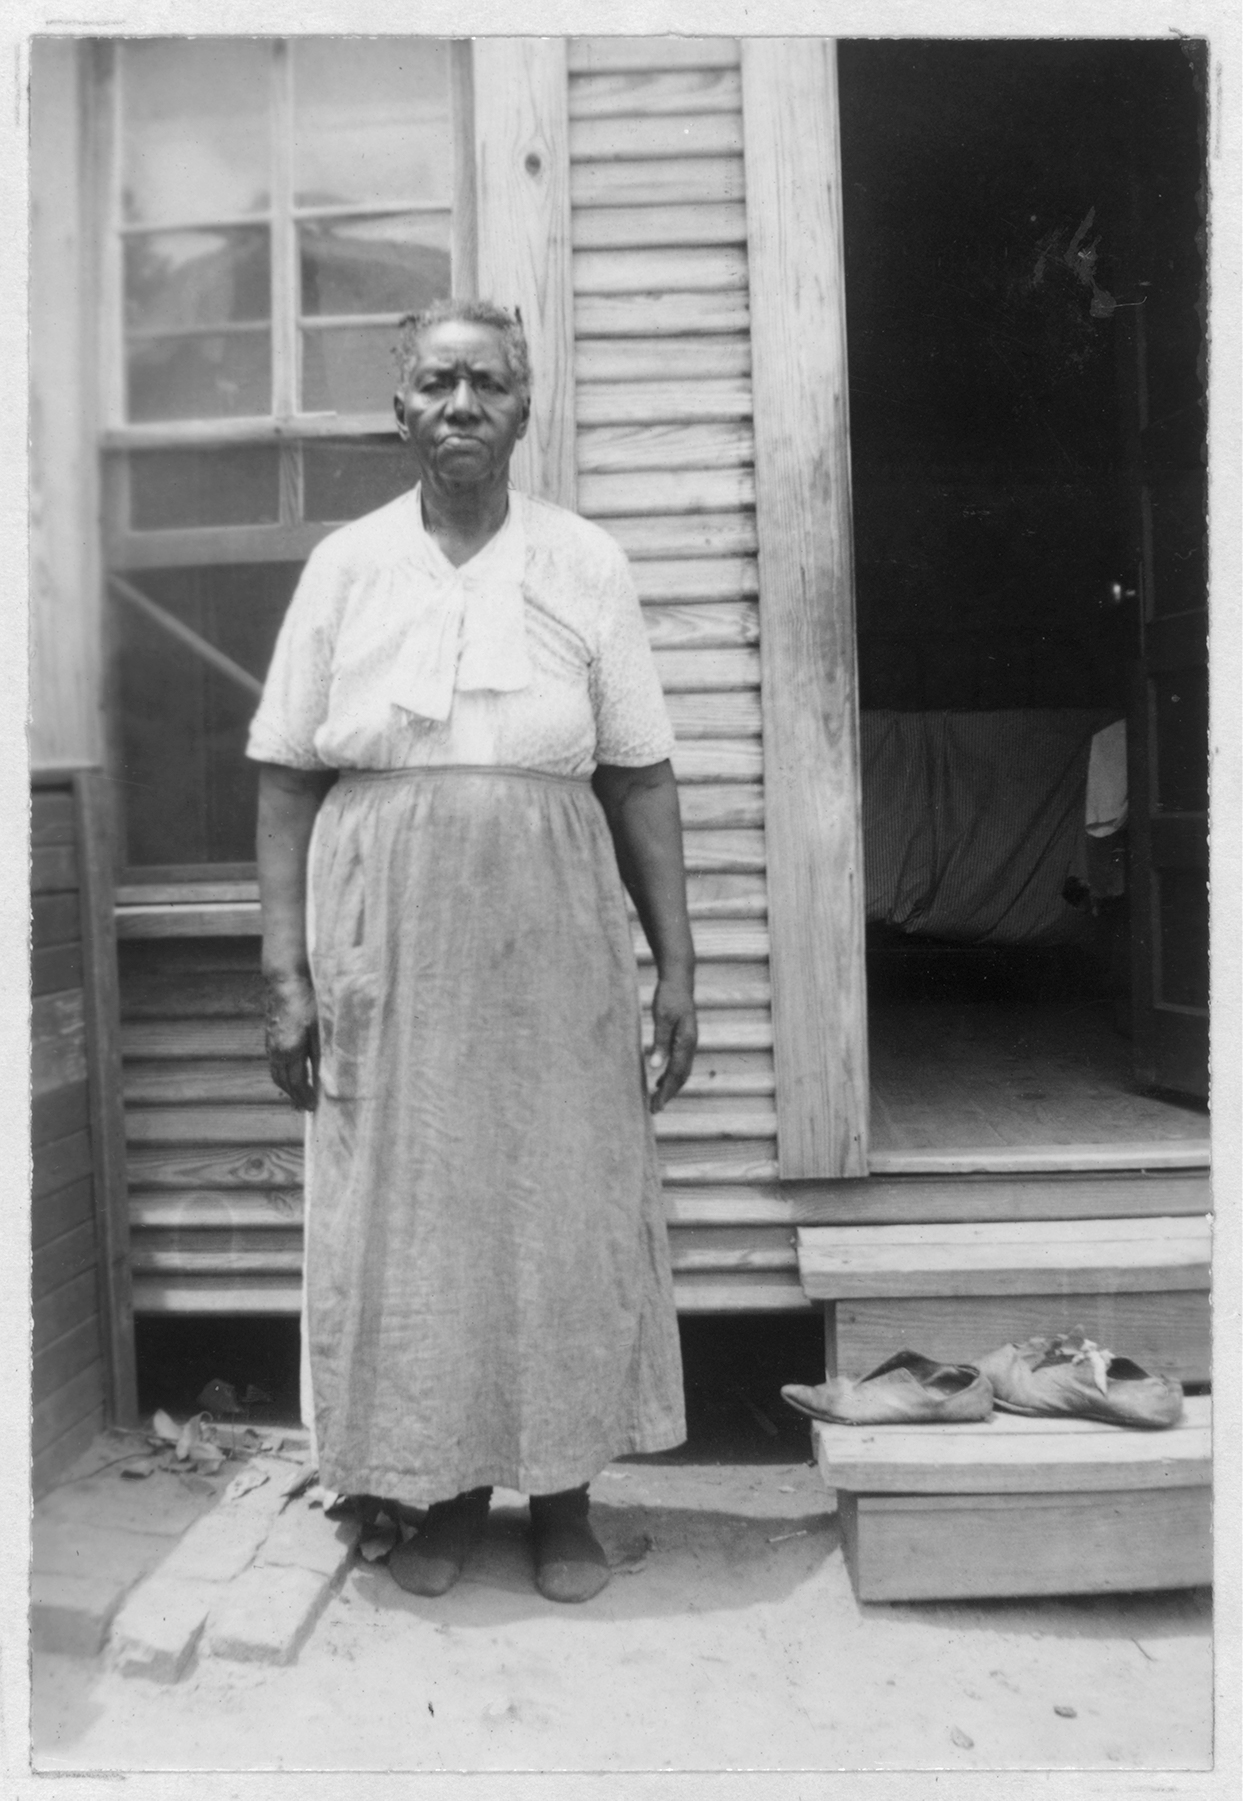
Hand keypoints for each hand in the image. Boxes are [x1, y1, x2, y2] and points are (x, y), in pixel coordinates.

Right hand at [264, 971, 319, 1111]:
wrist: (285, 981)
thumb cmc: (307, 1002)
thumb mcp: (320, 1028)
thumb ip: (322, 1054)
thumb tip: (327, 1077)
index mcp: (289, 1050)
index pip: (296, 1083)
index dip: (303, 1097)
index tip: (312, 1108)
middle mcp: (276, 1050)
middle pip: (283, 1081)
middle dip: (294, 1095)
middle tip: (305, 1106)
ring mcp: (270, 1043)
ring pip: (276, 1072)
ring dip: (286, 1086)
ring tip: (298, 1094)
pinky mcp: (269, 1036)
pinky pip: (273, 1062)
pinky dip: (281, 1073)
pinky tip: (291, 1072)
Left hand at [647, 976, 696, 1113]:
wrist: (679, 979)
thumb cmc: (669, 996)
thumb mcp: (662, 1018)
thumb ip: (660, 1042)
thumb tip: (655, 1067)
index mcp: (686, 1041)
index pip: (676, 1074)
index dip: (666, 1092)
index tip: (656, 1106)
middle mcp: (690, 1044)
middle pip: (681, 1076)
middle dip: (668, 1094)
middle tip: (654, 1109)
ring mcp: (689, 1041)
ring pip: (681, 1070)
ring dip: (669, 1086)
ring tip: (656, 1099)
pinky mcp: (684, 1038)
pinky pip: (679, 1062)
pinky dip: (670, 1074)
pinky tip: (659, 1078)